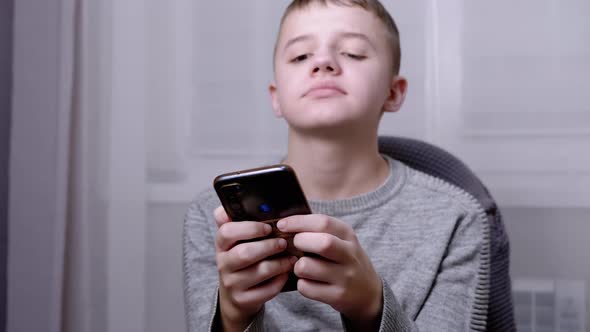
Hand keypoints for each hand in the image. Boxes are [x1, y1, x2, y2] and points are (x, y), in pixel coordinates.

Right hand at [214, 206, 296, 330]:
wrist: (236, 296)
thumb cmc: (242, 261)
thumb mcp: (235, 242)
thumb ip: (234, 222)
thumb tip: (228, 206)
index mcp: (222, 245)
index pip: (226, 232)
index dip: (249, 228)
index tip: (268, 227)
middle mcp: (223, 264)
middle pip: (245, 253)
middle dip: (268, 246)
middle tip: (283, 242)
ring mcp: (232, 284)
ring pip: (258, 272)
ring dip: (279, 263)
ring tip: (292, 258)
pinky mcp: (243, 300)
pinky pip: (265, 291)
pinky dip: (279, 281)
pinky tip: (286, 274)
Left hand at [277, 214, 382, 329]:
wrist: (369, 293)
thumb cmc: (346, 261)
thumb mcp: (342, 240)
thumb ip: (319, 231)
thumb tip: (286, 224)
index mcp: (348, 235)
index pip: (323, 222)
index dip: (298, 221)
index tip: (282, 224)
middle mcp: (349, 255)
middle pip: (321, 243)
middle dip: (299, 242)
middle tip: (294, 246)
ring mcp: (345, 277)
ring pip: (307, 267)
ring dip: (297, 266)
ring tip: (302, 267)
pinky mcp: (337, 296)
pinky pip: (306, 287)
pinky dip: (301, 284)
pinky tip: (309, 282)